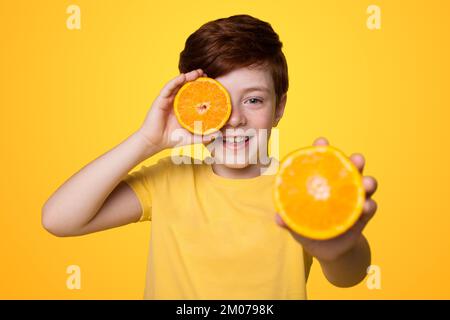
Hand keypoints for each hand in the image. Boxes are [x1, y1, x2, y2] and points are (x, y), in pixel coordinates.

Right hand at [136, 69, 218, 154]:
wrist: (155, 142)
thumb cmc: (172, 139)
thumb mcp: (191, 138)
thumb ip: (203, 137)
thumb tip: (217, 135)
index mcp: (184, 108)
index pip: (194, 94)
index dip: (202, 88)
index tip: (212, 83)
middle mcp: (176, 101)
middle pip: (187, 86)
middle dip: (196, 79)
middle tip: (205, 74)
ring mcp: (168, 100)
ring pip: (178, 84)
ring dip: (188, 76)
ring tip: (197, 72)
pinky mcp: (160, 100)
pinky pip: (168, 88)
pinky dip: (175, 81)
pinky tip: (182, 77)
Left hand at [275, 137, 377, 261]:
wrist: (326, 249)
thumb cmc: (308, 228)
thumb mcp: (296, 223)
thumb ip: (288, 219)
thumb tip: (278, 218)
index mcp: (322, 181)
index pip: (323, 161)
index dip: (323, 149)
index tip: (322, 142)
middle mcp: (341, 185)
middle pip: (350, 168)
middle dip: (355, 161)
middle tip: (356, 159)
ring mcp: (354, 199)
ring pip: (365, 185)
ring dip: (368, 181)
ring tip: (366, 183)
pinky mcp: (363, 215)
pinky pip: (370, 207)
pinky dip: (369, 205)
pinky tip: (366, 206)